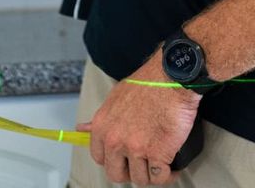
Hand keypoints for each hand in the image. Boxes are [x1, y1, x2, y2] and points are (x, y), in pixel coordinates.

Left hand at [77, 57, 201, 185]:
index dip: (114, 160)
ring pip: (140, 178)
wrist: (171, 77)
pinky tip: (171, 168)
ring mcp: (135, 149)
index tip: (124, 159)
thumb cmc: (148, 83)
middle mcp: (114, 140)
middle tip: (142, 165)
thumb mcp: (116, 97)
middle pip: (116, 174)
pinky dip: (167, 175)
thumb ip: (102, 119)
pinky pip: (159, 177)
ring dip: (150, 174)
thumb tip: (82, 129)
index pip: (100, 158)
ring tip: (159, 164)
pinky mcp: (157, 153)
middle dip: (130, 172)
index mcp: (102, 127)